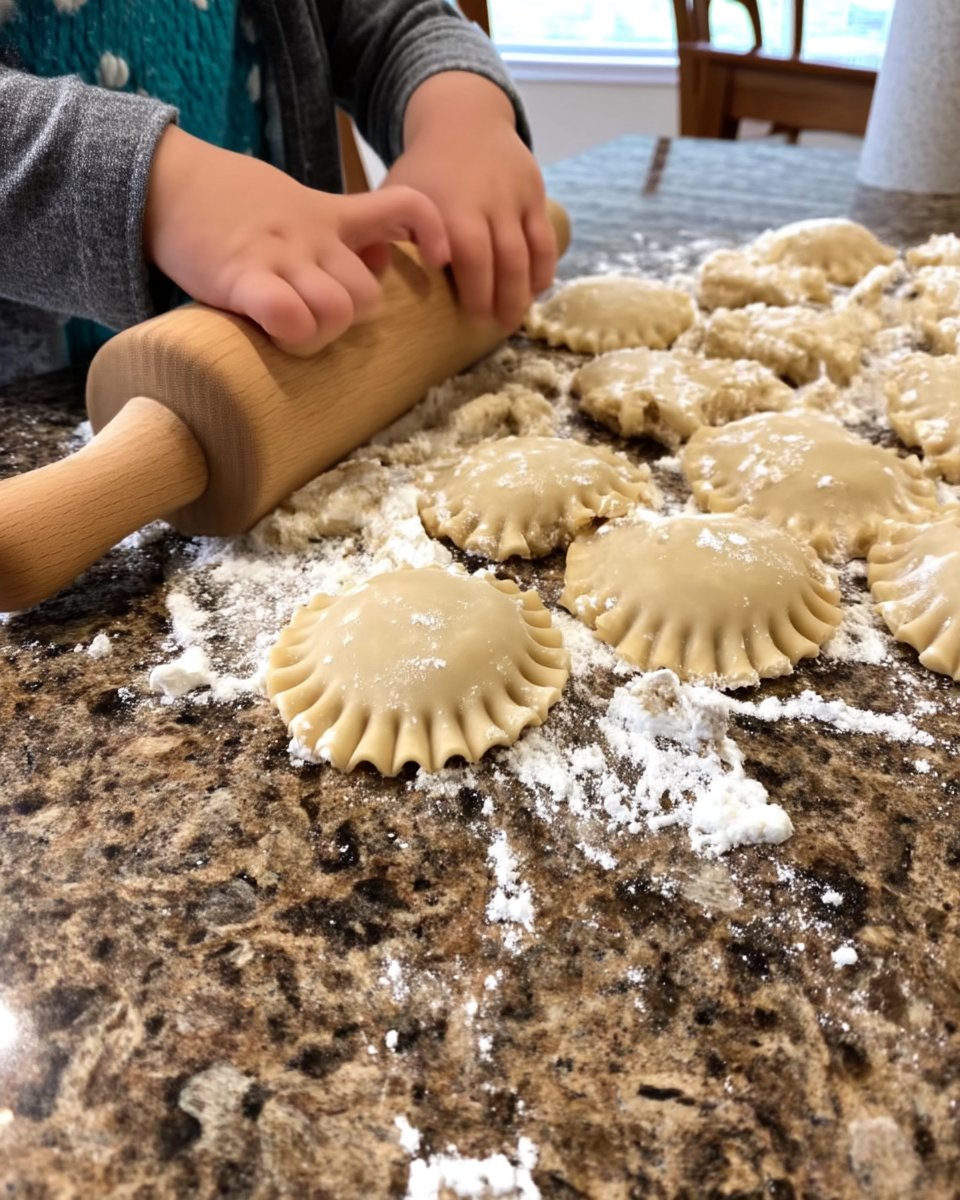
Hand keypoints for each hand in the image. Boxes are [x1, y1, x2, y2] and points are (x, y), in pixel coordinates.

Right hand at [143, 125, 449, 345]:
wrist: (162, 181)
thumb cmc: (232, 205)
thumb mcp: (299, 205)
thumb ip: (344, 230)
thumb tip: (383, 258)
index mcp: (331, 216)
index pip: (404, 208)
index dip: (430, 232)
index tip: (436, 258)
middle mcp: (313, 237)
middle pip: (368, 294)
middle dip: (350, 321)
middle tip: (315, 322)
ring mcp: (280, 257)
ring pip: (339, 310)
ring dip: (321, 334)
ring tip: (290, 331)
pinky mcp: (242, 278)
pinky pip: (289, 316)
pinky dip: (291, 334)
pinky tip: (274, 332)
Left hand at [384, 72, 557, 330]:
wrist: (463, 118)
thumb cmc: (425, 169)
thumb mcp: (397, 193)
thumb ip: (385, 234)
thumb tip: (371, 279)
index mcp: (451, 205)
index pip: (470, 255)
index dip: (476, 289)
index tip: (473, 318)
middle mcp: (488, 201)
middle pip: (505, 258)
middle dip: (503, 298)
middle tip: (497, 328)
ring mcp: (514, 197)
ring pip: (529, 251)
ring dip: (525, 290)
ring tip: (516, 317)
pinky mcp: (535, 192)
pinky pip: (545, 237)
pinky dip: (545, 266)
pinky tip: (537, 289)